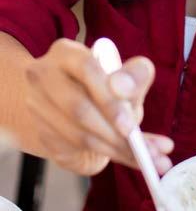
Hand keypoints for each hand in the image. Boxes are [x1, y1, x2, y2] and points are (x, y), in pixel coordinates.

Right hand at [24, 38, 173, 175]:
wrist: (68, 105)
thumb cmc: (103, 85)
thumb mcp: (125, 76)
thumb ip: (134, 77)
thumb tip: (124, 87)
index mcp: (66, 53)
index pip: (87, 69)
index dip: (110, 99)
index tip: (131, 126)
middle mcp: (43, 78)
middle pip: (78, 108)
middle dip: (114, 132)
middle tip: (142, 148)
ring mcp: (37, 108)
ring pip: (77, 135)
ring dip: (114, 149)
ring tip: (143, 156)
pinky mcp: (40, 135)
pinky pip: (74, 151)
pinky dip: (107, 157)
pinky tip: (128, 158)